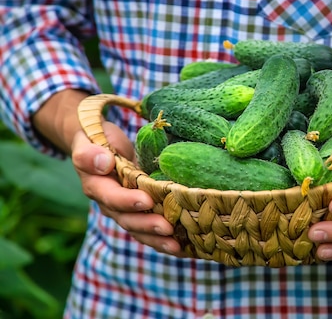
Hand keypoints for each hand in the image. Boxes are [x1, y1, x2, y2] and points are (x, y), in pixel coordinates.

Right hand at [71, 120, 184, 255]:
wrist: (101, 146)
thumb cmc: (97, 140)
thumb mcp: (88, 141)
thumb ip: (90, 154)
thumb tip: (104, 163)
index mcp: (96, 187)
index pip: (111, 197)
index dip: (127, 201)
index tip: (146, 200)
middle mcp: (110, 204)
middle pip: (128, 220)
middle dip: (147, 226)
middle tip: (167, 228)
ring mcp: (126, 210)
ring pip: (140, 230)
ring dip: (157, 239)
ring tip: (177, 245)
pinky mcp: (140, 212)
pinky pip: (150, 229)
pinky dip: (165, 240)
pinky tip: (186, 248)